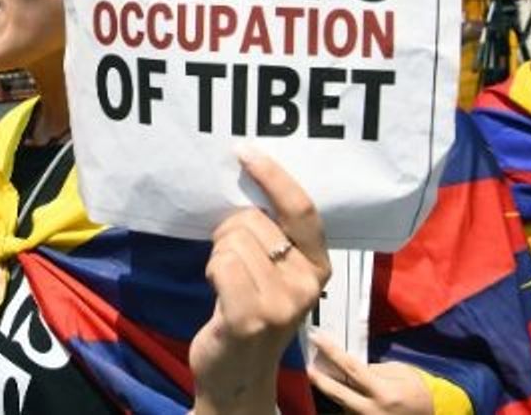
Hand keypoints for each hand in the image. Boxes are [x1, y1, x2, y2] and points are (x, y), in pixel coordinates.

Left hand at [189, 149, 330, 414]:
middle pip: (254, 220)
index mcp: (318, 266)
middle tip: (231, 260)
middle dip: (231, 231)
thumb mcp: (274, 274)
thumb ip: (273, 236)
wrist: (238, 378)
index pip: (301, 209)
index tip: (246, 152)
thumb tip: (247, 179)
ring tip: (228, 282)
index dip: (273, 175)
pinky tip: (218, 292)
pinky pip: (221, 262)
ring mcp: (281, 302)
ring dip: (219, 254)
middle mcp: (307, 283)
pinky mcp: (251, 316)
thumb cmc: (250, 313)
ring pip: (233, 239)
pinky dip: (212, 269)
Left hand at [308, 332, 432, 414]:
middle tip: (307, 365)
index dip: (331, 351)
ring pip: (342, 405)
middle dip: (319, 379)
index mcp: (383, 393)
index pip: (350, 368)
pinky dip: (343, 402)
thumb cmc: (419, 391)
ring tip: (320, 375)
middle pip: (337, 393)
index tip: (316, 337)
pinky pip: (349, 412)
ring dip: (331, 391)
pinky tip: (336, 388)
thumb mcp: (400, 373)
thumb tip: (349, 366)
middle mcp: (372, 411)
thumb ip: (374, 370)